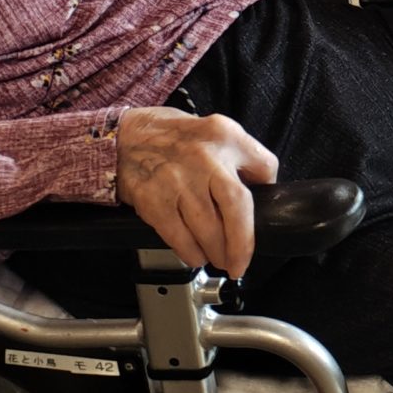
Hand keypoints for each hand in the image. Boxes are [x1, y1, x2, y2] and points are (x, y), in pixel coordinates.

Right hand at [114, 107, 276, 276]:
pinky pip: (178, 236)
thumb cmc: (173, 137)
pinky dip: (190, 252)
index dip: (269, 192)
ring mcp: (178, 179)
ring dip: (216, 251)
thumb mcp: (215, 130)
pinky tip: (196, 256)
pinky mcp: (154, 200)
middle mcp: (205, 157)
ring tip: (219, 259)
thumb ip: (239, 156)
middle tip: (241, 262)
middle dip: (242, 242)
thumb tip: (260, 190)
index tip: (265, 211)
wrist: (123, 138)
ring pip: (207, 227)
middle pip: (237, 206)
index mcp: (225, 135)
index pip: (264, 166)